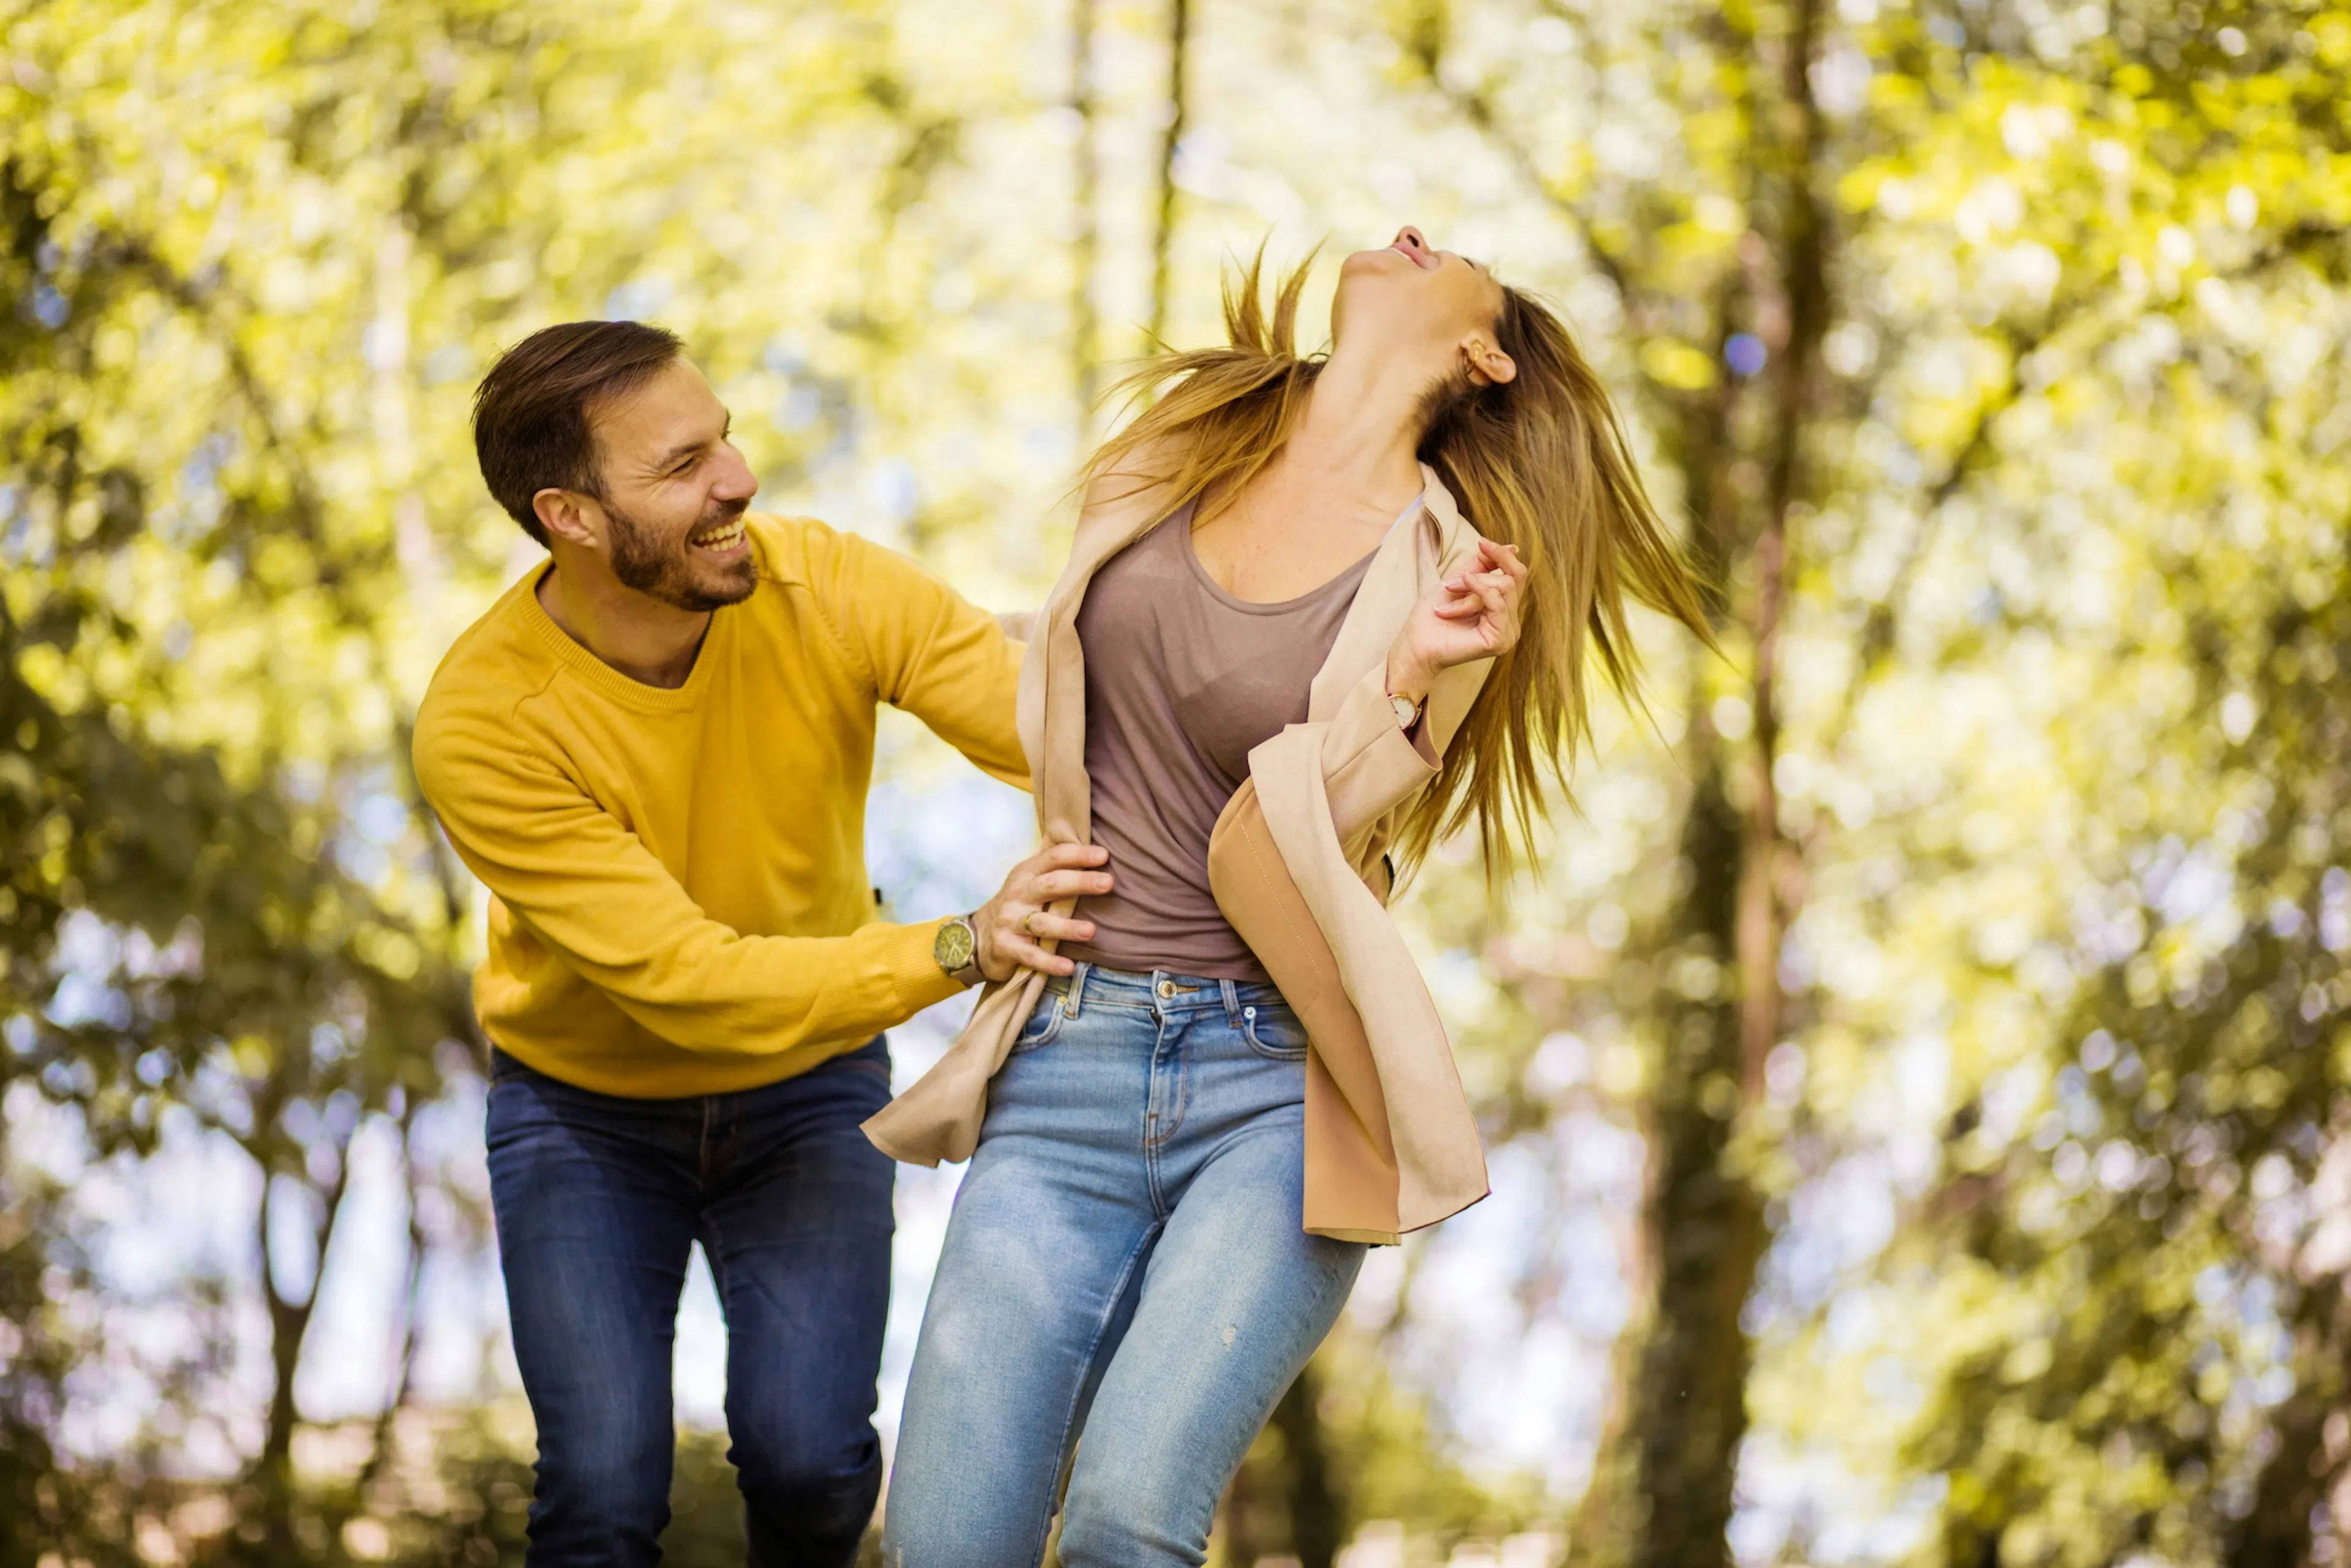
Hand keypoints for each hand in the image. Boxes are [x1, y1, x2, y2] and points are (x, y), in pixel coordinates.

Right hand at [972, 842, 1111, 982]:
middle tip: (1107, 883)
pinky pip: (1031, 956)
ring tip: (1091, 931)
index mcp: (1027, 873)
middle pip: (1051, 885)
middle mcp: (1018, 894)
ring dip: (1067, 927)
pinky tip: (1068, 967)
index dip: (1079, 855)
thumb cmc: (1017, 905)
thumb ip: (1056, 870)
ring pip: (1042, 923)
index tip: (1104, 856)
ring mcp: (1010, 921)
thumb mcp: (1029, 882)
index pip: (1054, 857)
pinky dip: (1049, 962)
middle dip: (1080, 883)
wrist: (977, 936)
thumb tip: (1100, 857)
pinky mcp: (1006, 947)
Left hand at [1387, 539, 1527, 697]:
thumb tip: (1513, 547)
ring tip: (1447, 601)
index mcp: (1503, 609)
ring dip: (1470, 588)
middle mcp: (1510, 621)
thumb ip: (1484, 565)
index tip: (1482, 542)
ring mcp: (1508, 633)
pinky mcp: (1500, 640)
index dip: (1502, 556)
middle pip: (1511, 578)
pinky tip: (1459, 591)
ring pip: (1504, 588)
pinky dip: (1478, 591)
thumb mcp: (1460, 581)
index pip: (1517, 575)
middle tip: (1449, 584)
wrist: (1415, 643)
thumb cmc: (1433, 615)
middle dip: (1478, 574)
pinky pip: (1498, 602)